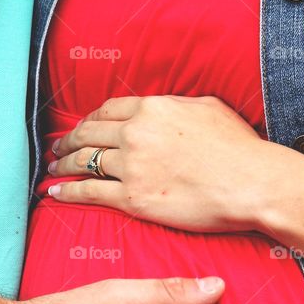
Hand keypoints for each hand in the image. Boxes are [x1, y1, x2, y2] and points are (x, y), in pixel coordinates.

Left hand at [46, 95, 296, 232]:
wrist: (251, 183)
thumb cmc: (239, 148)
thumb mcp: (208, 108)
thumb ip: (177, 105)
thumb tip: (165, 107)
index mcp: (152, 108)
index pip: (107, 110)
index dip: (89, 119)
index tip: (82, 127)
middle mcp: (135, 133)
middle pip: (88, 134)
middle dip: (67, 140)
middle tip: (56, 147)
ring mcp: (131, 166)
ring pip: (84, 162)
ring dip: (63, 164)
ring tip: (53, 168)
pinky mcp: (133, 198)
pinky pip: (89, 193)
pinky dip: (67, 192)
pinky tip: (55, 192)